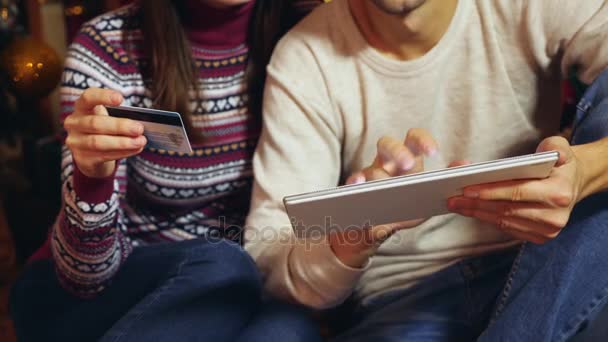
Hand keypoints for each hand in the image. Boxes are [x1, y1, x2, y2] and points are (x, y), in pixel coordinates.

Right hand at [64, 88, 145, 177]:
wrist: (91, 156)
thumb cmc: (104, 130)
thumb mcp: (108, 118)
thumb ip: (119, 117)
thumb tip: (139, 123)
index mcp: (81, 107)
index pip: (88, 97)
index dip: (103, 97)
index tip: (120, 98)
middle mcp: (74, 123)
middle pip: (95, 123)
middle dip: (120, 126)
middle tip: (139, 128)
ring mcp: (76, 142)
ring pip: (98, 142)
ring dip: (123, 142)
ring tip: (140, 141)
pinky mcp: (82, 159)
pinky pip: (104, 155)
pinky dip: (123, 152)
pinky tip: (135, 149)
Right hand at [330, 128, 438, 267]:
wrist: (377, 227)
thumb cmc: (405, 205)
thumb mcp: (426, 194)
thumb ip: (445, 179)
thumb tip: (466, 165)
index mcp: (407, 160)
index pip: (413, 139)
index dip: (422, 140)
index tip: (433, 152)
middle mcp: (386, 162)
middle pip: (387, 144)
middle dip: (398, 152)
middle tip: (408, 165)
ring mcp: (368, 175)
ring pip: (370, 167)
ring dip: (377, 174)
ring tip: (381, 181)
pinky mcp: (354, 190)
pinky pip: (352, 183)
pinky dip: (354, 183)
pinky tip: (357, 186)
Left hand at [448, 137, 583, 243]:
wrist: (574, 184)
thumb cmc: (560, 164)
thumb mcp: (560, 147)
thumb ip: (555, 146)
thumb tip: (551, 154)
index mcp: (559, 192)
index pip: (518, 192)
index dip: (490, 191)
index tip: (467, 189)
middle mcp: (555, 216)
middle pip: (506, 209)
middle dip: (476, 204)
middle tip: (452, 198)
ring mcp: (548, 230)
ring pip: (504, 222)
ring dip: (477, 213)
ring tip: (457, 204)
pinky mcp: (540, 237)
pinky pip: (508, 229)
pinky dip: (488, 219)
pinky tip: (473, 211)